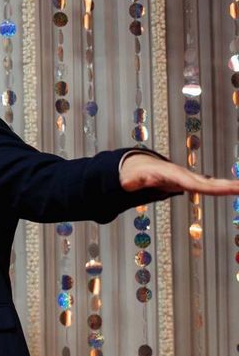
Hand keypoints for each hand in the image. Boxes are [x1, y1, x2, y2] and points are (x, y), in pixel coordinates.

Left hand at [119, 151, 238, 196]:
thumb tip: (127, 183)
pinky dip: (224, 188)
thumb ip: (131, 182)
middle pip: (209, 183)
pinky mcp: (191, 183)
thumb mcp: (130, 179)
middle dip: (226, 186)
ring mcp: (189, 179)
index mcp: (172, 175)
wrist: (138, 166)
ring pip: (212, 184)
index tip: (224, 187)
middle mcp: (184, 176)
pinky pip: (210, 187)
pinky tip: (236, 189)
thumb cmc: (134, 173)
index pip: (194, 183)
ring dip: (229, 186)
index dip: (209, 187)